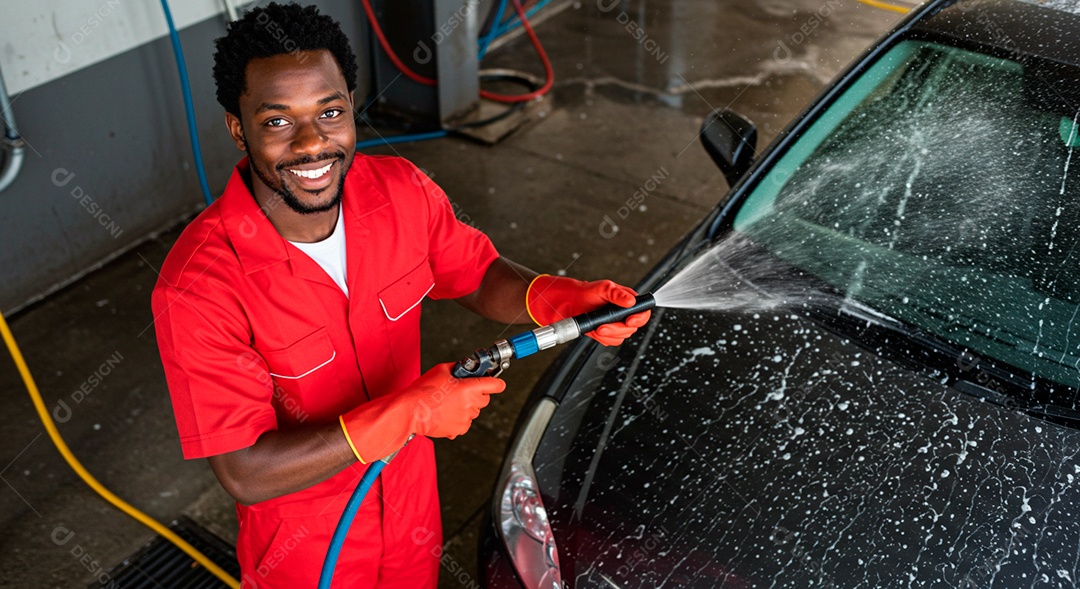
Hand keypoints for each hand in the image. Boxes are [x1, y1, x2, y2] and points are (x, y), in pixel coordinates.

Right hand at [340, 363, 504, 461]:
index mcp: (469, 388)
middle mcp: (470, 405)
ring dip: (467, 407)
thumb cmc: (423, 390)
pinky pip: (465, 423)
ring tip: (449, 403)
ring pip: (474, 411)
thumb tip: (466, 368)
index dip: (496, 383)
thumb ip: (458, 368)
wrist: (410, 411)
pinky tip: (446, 413)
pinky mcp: (458, 430)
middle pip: (485, 399)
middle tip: (462, 391)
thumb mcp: (441, 370)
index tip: (495, 383)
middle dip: (476, 394)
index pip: (496, 385)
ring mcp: (465, 419)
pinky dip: (459, 418)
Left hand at [526, 275, 651, 345]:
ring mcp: (616, 325)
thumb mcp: (603, 288)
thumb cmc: (586, 293)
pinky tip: (594, 330)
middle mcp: (624, 314)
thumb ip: (618, 293)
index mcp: (628, 301)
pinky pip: (611, 342)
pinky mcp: (608, 334)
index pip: (643, 312)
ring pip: (622, 337)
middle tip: (603, 326)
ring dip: (609, 334)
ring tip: (596, 327)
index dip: (640, 318)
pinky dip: (602, 338)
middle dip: (617, 329)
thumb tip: (631, 301)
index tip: (630, 321)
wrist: (570, 304)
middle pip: (632, 328)